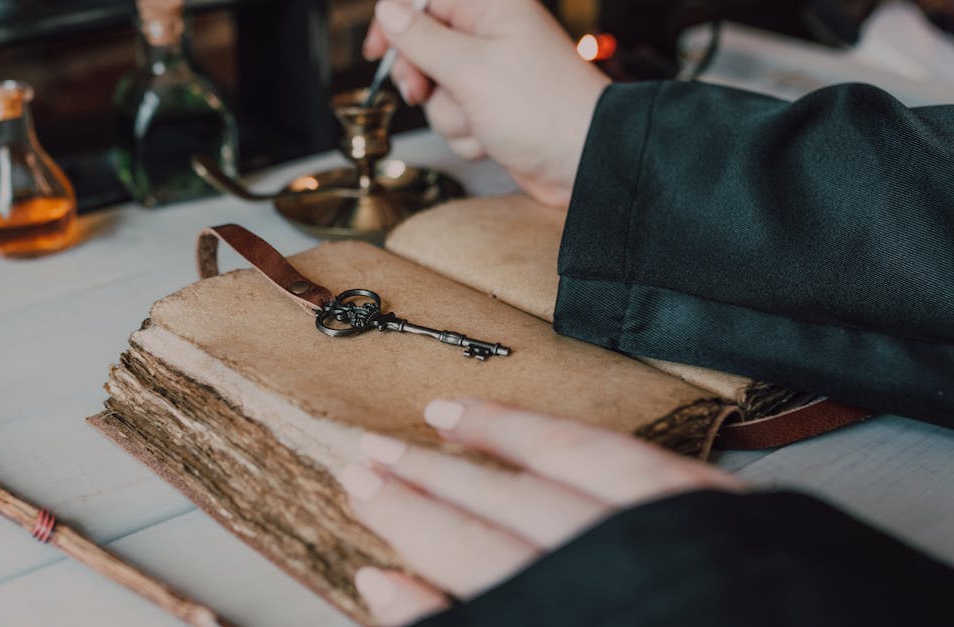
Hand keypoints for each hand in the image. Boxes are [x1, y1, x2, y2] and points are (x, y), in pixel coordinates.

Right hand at [339, 398, 742, 625]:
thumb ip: (461, 619)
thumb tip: (387, 586)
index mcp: (584, 605)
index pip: (472, 555)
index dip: (408, 521)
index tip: (361, 494)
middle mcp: (623, 556)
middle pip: (503, 504)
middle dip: (428, 476)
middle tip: (368, 451)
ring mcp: (672, 523)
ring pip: (561, 459)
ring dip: (492, 434)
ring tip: (438, 415)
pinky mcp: (715, 504)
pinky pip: (626, 449)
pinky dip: (572, 431)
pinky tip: (537, 421)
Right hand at [363, 0, 610, 205]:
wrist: (583, 162)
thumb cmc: (544, 109)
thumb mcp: (471, 69)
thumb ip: (422, 40)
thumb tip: (388, 11)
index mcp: (491, 8)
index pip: (424, 0)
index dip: (395, 22)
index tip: (377, 51)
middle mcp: (490, 37)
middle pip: (423, 48)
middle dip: (423, 79)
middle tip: (425, 91)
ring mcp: (490, 76)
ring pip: (435, 91)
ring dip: (450, 115)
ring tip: (481, 120)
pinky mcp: (490, 111)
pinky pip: (453, 119)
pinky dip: (466, 135)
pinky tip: (493, 138)